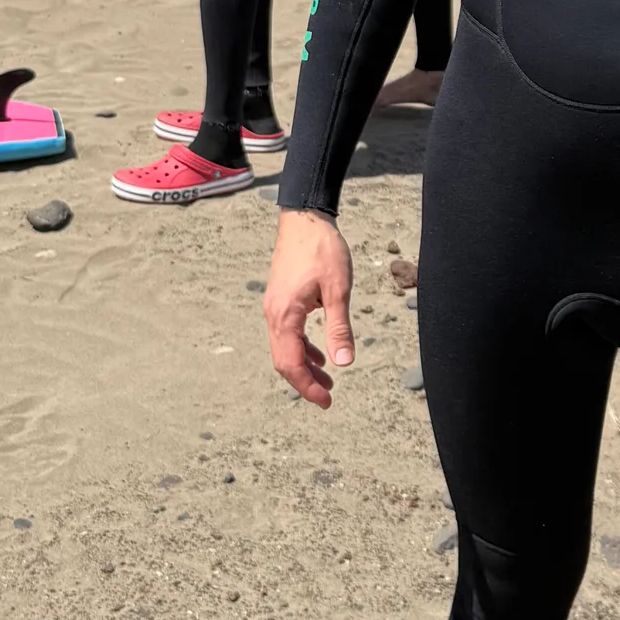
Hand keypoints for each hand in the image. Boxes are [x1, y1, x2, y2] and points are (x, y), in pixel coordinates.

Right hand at [265, 210, 356, 406]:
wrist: (304, 218)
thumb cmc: (322, 250)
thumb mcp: (338, 290)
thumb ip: (340, 328)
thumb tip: (344, 363)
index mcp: (285, 315)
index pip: (291, 364)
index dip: (308, 387)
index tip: (326, 401)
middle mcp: (274, 315)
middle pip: (284, 361)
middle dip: (305, 381)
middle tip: (328, 397)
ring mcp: (275, 307)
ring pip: (285, 348)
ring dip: (304, 366)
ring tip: (328, 379)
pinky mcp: (280, 300)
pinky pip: (287, 333)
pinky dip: (302, 348)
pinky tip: (320, 353)